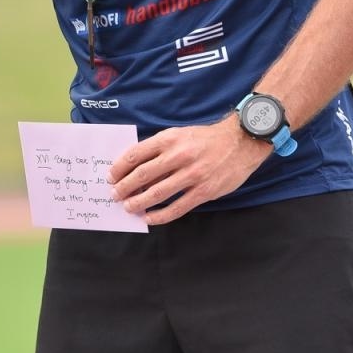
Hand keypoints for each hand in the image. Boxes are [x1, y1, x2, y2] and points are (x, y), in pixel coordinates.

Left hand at [107, 117, 269, 224]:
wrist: (241, 142)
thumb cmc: (206, 139)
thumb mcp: (180, 134)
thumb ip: (160, 148)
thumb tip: (135, 166)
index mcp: (170, 139)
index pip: (136, 154)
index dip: (119, 167)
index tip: (111, 176)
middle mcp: (179, 156)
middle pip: (142, 175)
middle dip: (124, 187)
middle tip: (115, 195)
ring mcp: (192, 175)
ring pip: (157, 193)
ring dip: (138, 202)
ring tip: (128, 207)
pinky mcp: (203, 191)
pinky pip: (176, 207)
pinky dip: (159, 215)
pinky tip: (149, 218)